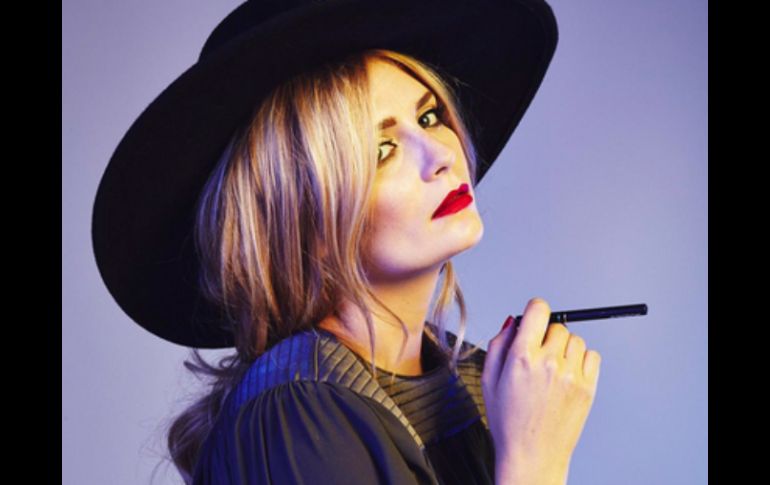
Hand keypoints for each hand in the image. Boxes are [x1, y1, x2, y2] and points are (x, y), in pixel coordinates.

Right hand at [481, 298, 601, 484]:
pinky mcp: (588, 388)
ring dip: (564, 347)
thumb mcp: (488, 380)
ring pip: (576, 340)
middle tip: (538, 354)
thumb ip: (498, 344)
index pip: (539, 309)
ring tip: (552, 368)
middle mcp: (549, 363)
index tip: (533, 319)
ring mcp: (571, 375)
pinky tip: (567, 374)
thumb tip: (513, 321)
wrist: (531, 456)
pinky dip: (581, 360)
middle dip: (547, 334)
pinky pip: (592, 356)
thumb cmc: (507, 422)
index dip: (535, 311)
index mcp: (522, 357)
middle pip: (558, 325)